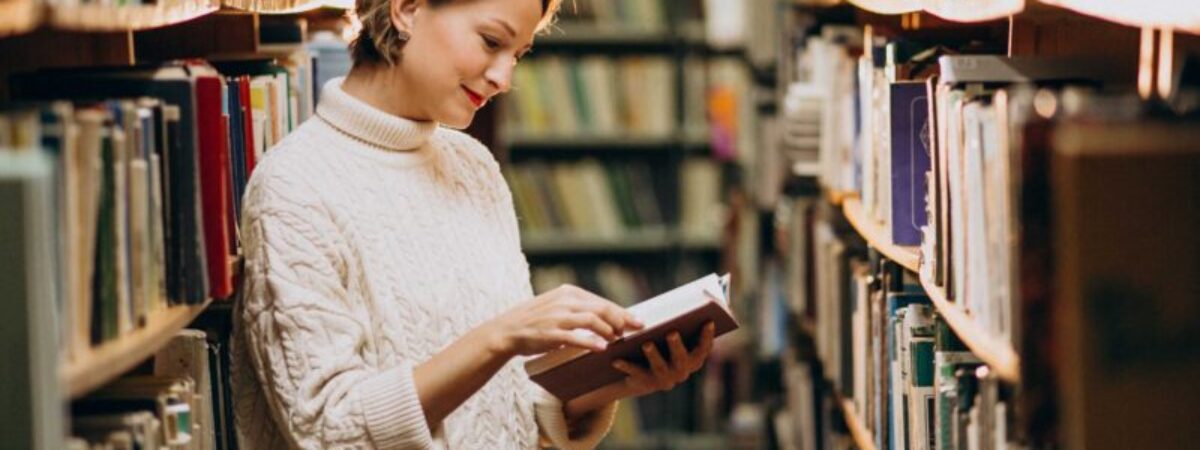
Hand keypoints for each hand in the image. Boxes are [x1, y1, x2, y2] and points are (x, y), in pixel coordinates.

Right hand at [486, 285, 643, 357]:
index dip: (622, 312)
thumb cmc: (536, 320)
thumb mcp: (557, 305)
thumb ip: (579, 308)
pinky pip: (575, 337)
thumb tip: (606, 316)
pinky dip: (591, 342)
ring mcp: (557, 317)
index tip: (637, 321)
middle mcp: (565, 301)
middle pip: (602, 309)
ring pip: (592, 320)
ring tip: (617, 340)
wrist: (507, 330)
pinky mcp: (550, 333)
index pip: (602, 301)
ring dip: (608, 331)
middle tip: (632, 332)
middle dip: (621, 320)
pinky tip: (602, 348)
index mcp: (568, 292)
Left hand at [611, 321, 715, 396]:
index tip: (708, 321)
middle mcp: (680, 372)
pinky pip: (636, 372)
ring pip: (659, 367)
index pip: (703, 350)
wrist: (641, 377)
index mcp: (691, 361)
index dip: (707, 337)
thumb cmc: (661, 349)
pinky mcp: (645, 383)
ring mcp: (664, 379)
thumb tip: (681, 304)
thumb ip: (677, 327)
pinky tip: (616, 358)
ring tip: (646, 343)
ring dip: (653, 355)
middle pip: (681, 359)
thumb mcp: (670, 339)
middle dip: (677, 346)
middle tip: (671, 332)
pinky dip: (626, 365)